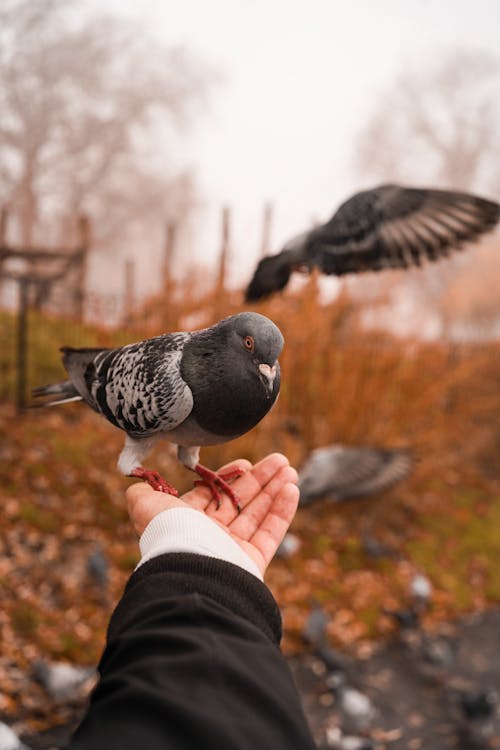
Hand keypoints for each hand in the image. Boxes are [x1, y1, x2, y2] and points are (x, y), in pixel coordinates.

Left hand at [126, 453, 298, 575]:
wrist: (189, 571)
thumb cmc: (169, 534)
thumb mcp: (147, 506)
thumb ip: (142, 493)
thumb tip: (134, 482)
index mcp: (187, 522)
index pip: (213, 496)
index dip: (229, 478)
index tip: (245, 463)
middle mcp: (209, 536)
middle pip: (239, 502)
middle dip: (259, 480)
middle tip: (278, 461)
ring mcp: (232, 550)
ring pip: (258, 514)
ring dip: (275, 490)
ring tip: (289, 470)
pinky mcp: (252, 562)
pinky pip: (271, 533)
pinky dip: (282, 510)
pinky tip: (291, 489)